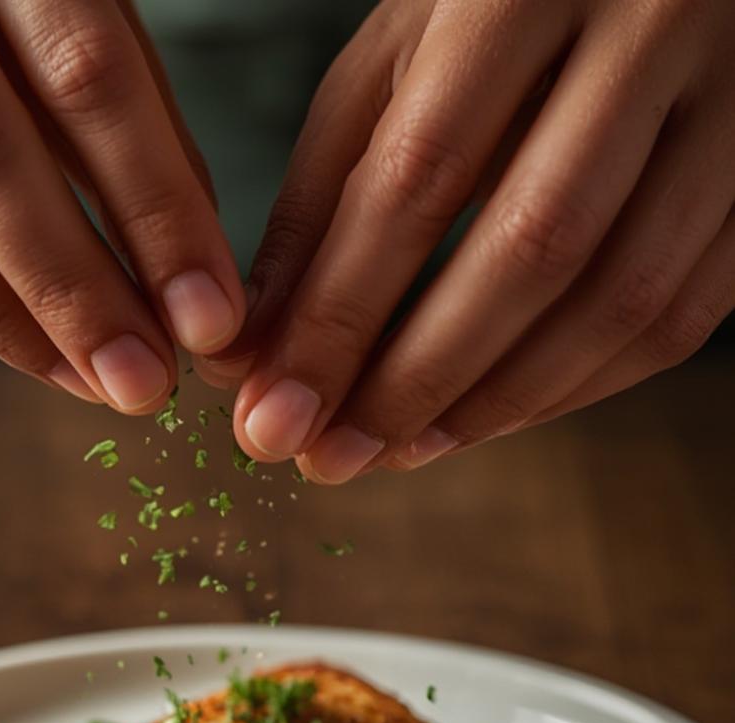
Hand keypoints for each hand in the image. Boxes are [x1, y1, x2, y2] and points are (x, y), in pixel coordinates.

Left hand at [213, 0, 734, 479]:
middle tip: (332, 457)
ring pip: (621, 297)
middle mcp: (649, 27)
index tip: (277, 413)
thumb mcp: (396, 68)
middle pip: (531, 248)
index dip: (340, 316)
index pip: (420, 176)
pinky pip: (683, 315)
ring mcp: (731, 102)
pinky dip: (580, 388)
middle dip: (416, 380)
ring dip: (499, 403)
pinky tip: (493, 416)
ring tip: (402, 450)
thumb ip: (324, 202)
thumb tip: (256, 358)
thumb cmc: (502, 15)